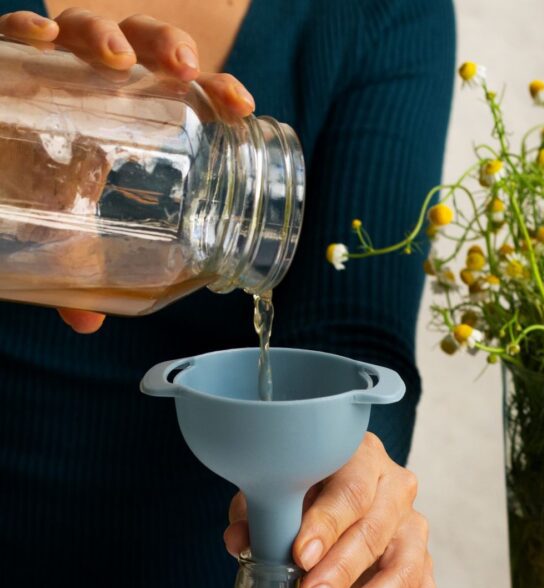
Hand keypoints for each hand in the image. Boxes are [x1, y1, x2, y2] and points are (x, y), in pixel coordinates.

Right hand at [0, 8, 254, 333]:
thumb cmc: (37, 193)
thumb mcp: (69, 237)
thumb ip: (83, 273)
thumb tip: (87, 324)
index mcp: (135, 117)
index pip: (187, 94)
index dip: (218, 92)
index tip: (242, 107)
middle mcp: (99, 83)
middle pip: (144, 47)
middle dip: (170, 47)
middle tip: (186, 72)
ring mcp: (54, 67)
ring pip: (88, 28)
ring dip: (108, 34)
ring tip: (120, 60)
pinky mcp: (10, 59)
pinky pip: (16, 31)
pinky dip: (26, 25)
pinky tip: (41, 36)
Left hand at [225, 433, 437, 587]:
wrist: (329, 480)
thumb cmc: (303, 483)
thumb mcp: (276, 487)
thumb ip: (260, 511)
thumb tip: (240, 541)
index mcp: (361, 458)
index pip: (351, 491)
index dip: (327, 525)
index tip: (301, 556)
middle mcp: (394, 488)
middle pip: (375, 532)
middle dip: (339, 572)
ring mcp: (411, 524)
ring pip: (404, 567)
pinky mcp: (419, 557)